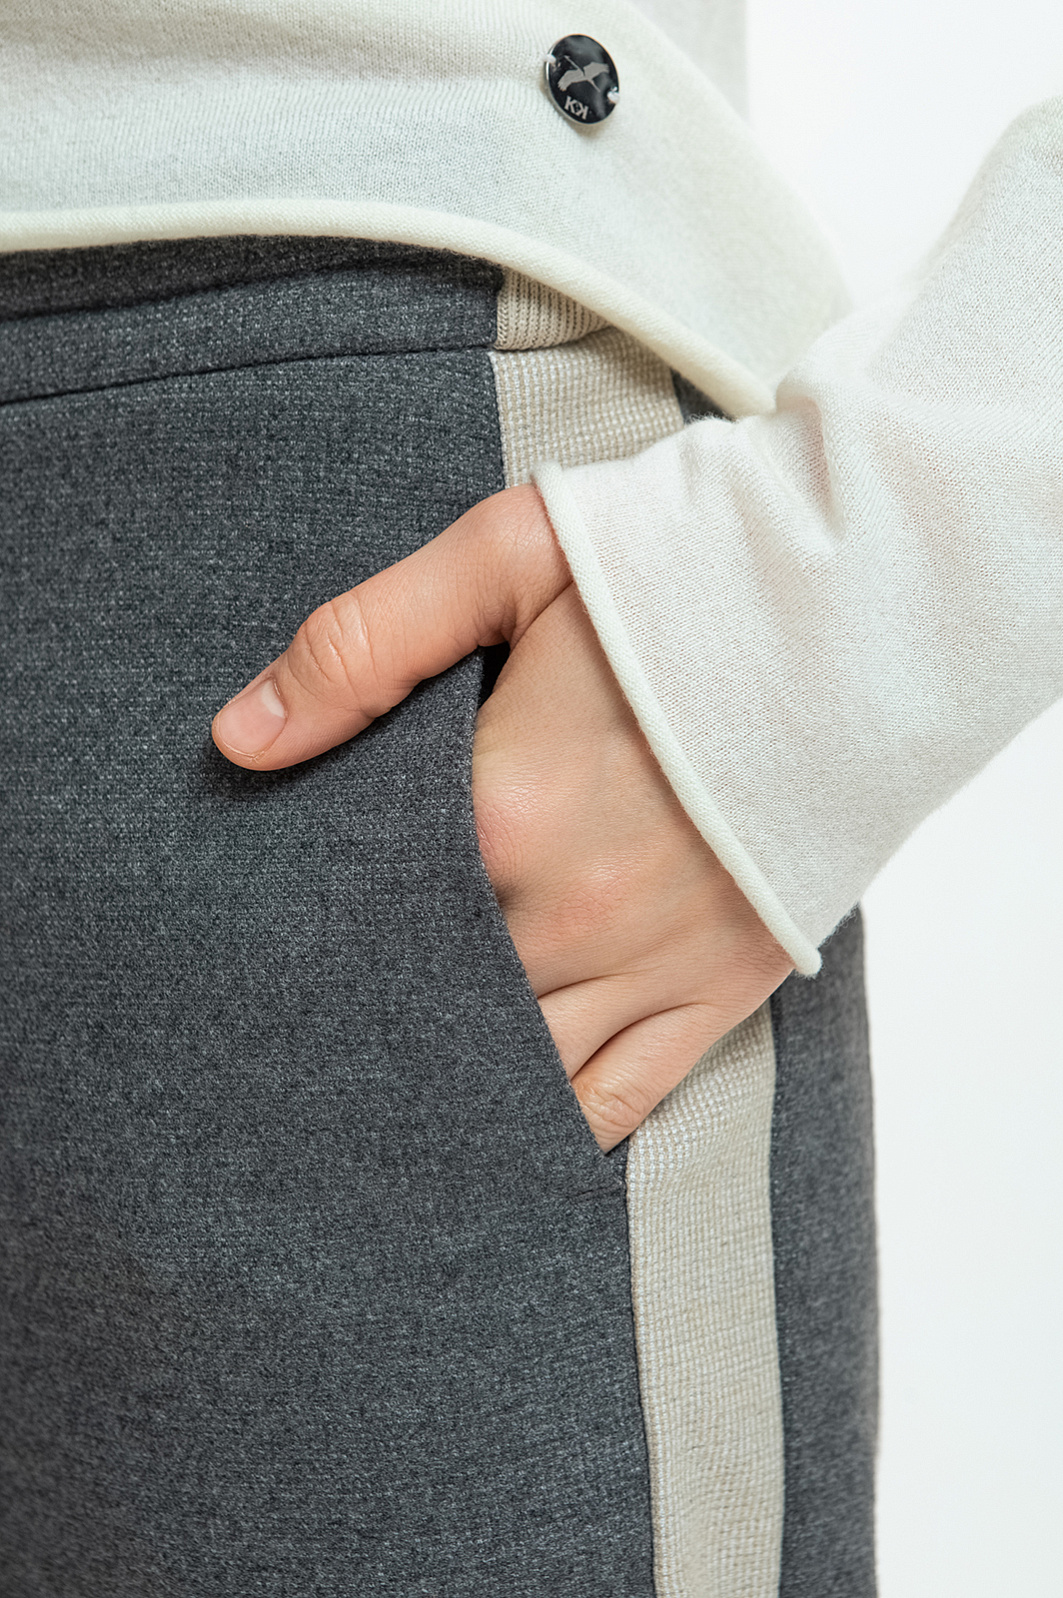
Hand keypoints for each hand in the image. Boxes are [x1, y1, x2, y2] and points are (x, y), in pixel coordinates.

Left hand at [212, 485, 792, 1147]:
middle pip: (429, 1001)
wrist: (860, 608)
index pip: (364, 913)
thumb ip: (366, 646)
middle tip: (312, 1045)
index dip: (313, 938)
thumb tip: (240, 739)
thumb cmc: (685, 572)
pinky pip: (622, 1097)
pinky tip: (509, 1139)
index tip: (273, 955)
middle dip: (368, 1020)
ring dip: (449, 1088)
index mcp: (498, 818)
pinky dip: (558, 1127)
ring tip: (386, 1110)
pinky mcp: (720, 985)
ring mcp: (647, 963)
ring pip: (514, 1069)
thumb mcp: (507, 558)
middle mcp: (564, 916)